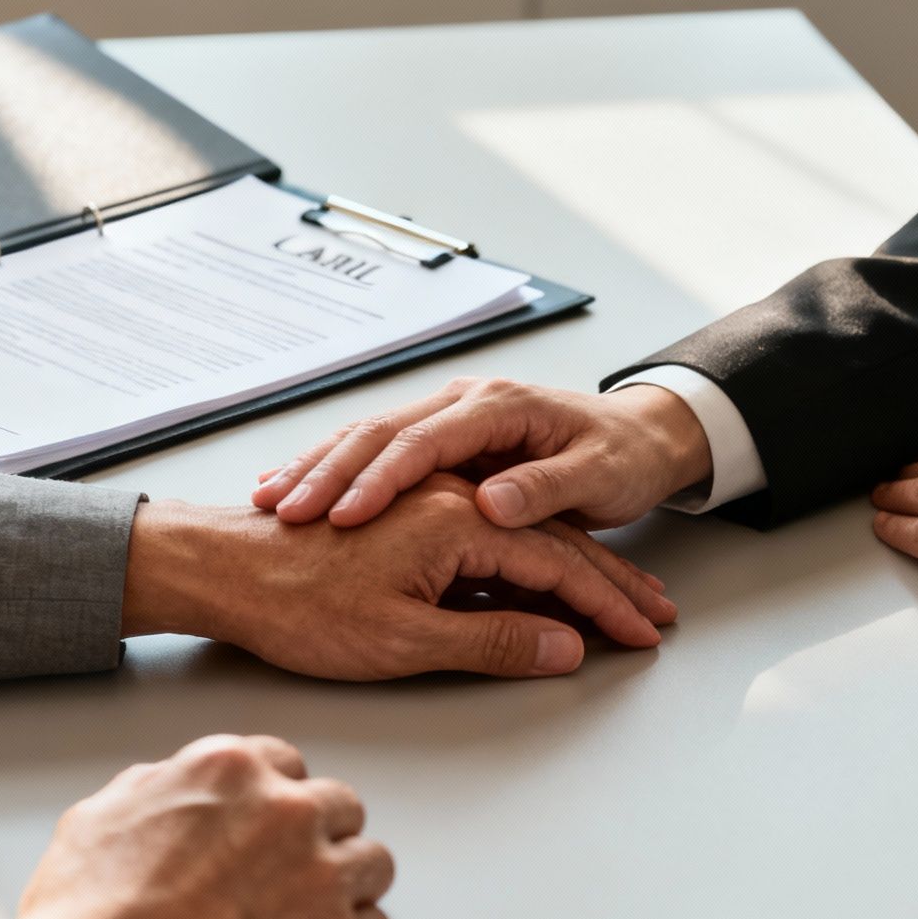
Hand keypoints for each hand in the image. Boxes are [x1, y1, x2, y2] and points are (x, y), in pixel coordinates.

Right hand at [14, 734, 392, 918]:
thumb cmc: (88, 918)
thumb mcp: (98, 818)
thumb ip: (154, 788)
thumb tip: (168, 788)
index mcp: (228, 768)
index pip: (284, 761)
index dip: (273, 795)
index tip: (268, 819)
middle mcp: (286, 811)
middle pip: (339, 806)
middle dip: (319, 833)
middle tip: (292, 867)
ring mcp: (320, 875)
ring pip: (371, 861)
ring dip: (346, 882)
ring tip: (315, 909)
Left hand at [124, 474, 675, 678]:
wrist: (218, 569)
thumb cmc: (296, 606)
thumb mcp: (405, 640)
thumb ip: (492, 640)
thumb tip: (564, 646)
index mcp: (456, 516)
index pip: (557, 565)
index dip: (605, 606)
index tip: (640, 636)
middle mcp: (448, 494)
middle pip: (550, 544)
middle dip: (603, 584)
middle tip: (646, 619)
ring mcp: (428, 500)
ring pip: (521, 534)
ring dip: (569, 573)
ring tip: (610, 604)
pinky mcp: (407, 515)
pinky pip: (486, 535)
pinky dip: (522, 564)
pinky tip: (534, 586)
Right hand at [251, 378, 711, 530]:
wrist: (644, 437)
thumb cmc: (624, 458)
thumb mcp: (597, 479)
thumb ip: (545, 494)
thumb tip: (493, 507)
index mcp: (500, 407)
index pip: (426, 440)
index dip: (381, 478)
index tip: (344, 514)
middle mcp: (466, 404)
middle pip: (381, 434)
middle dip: (328, 472)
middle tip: (286, 509)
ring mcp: (450, 420)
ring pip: (366, 439)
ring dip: (319, 469)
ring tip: (273, 501)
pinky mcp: (442, 442)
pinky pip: (372, 453)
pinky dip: (331, 471)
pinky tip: (293, 489)